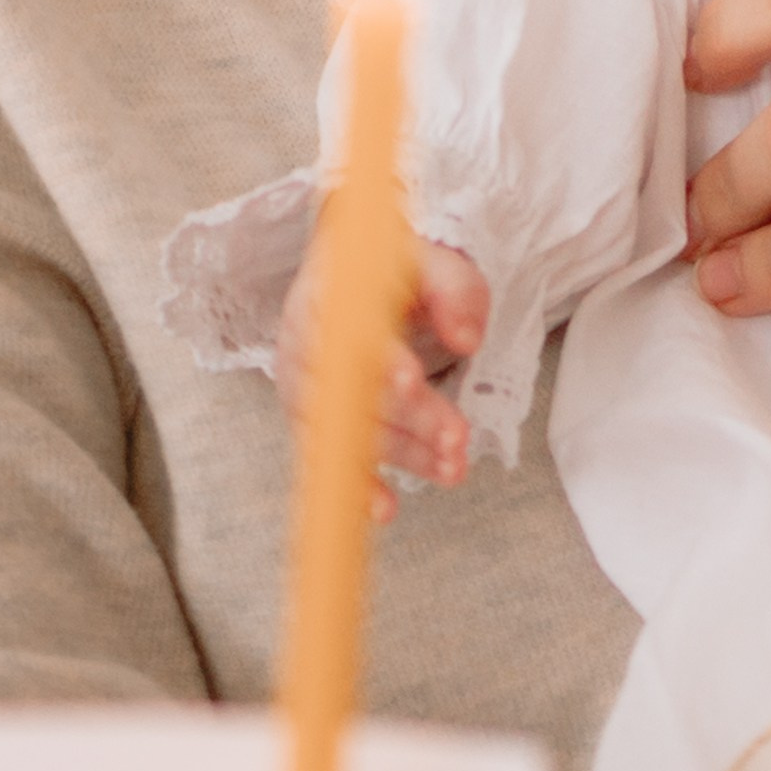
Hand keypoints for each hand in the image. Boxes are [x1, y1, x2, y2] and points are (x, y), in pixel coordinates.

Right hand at [275, 235, 486, 520]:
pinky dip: (357, 483)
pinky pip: (329, 455)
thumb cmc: (400, 271)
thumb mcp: (435, 263)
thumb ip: (453, 292)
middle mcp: (305, 340)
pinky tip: (384, 508)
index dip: (380, 356)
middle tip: (458, 438)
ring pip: (349, 426)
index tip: (413, 380)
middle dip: (409, 417)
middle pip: (353, 386)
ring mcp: (303, 382)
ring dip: (401, 453)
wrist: (356, 279)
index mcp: (330, 291)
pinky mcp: (311, 417)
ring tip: (453, 468)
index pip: (352, 327)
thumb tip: (467, 340)